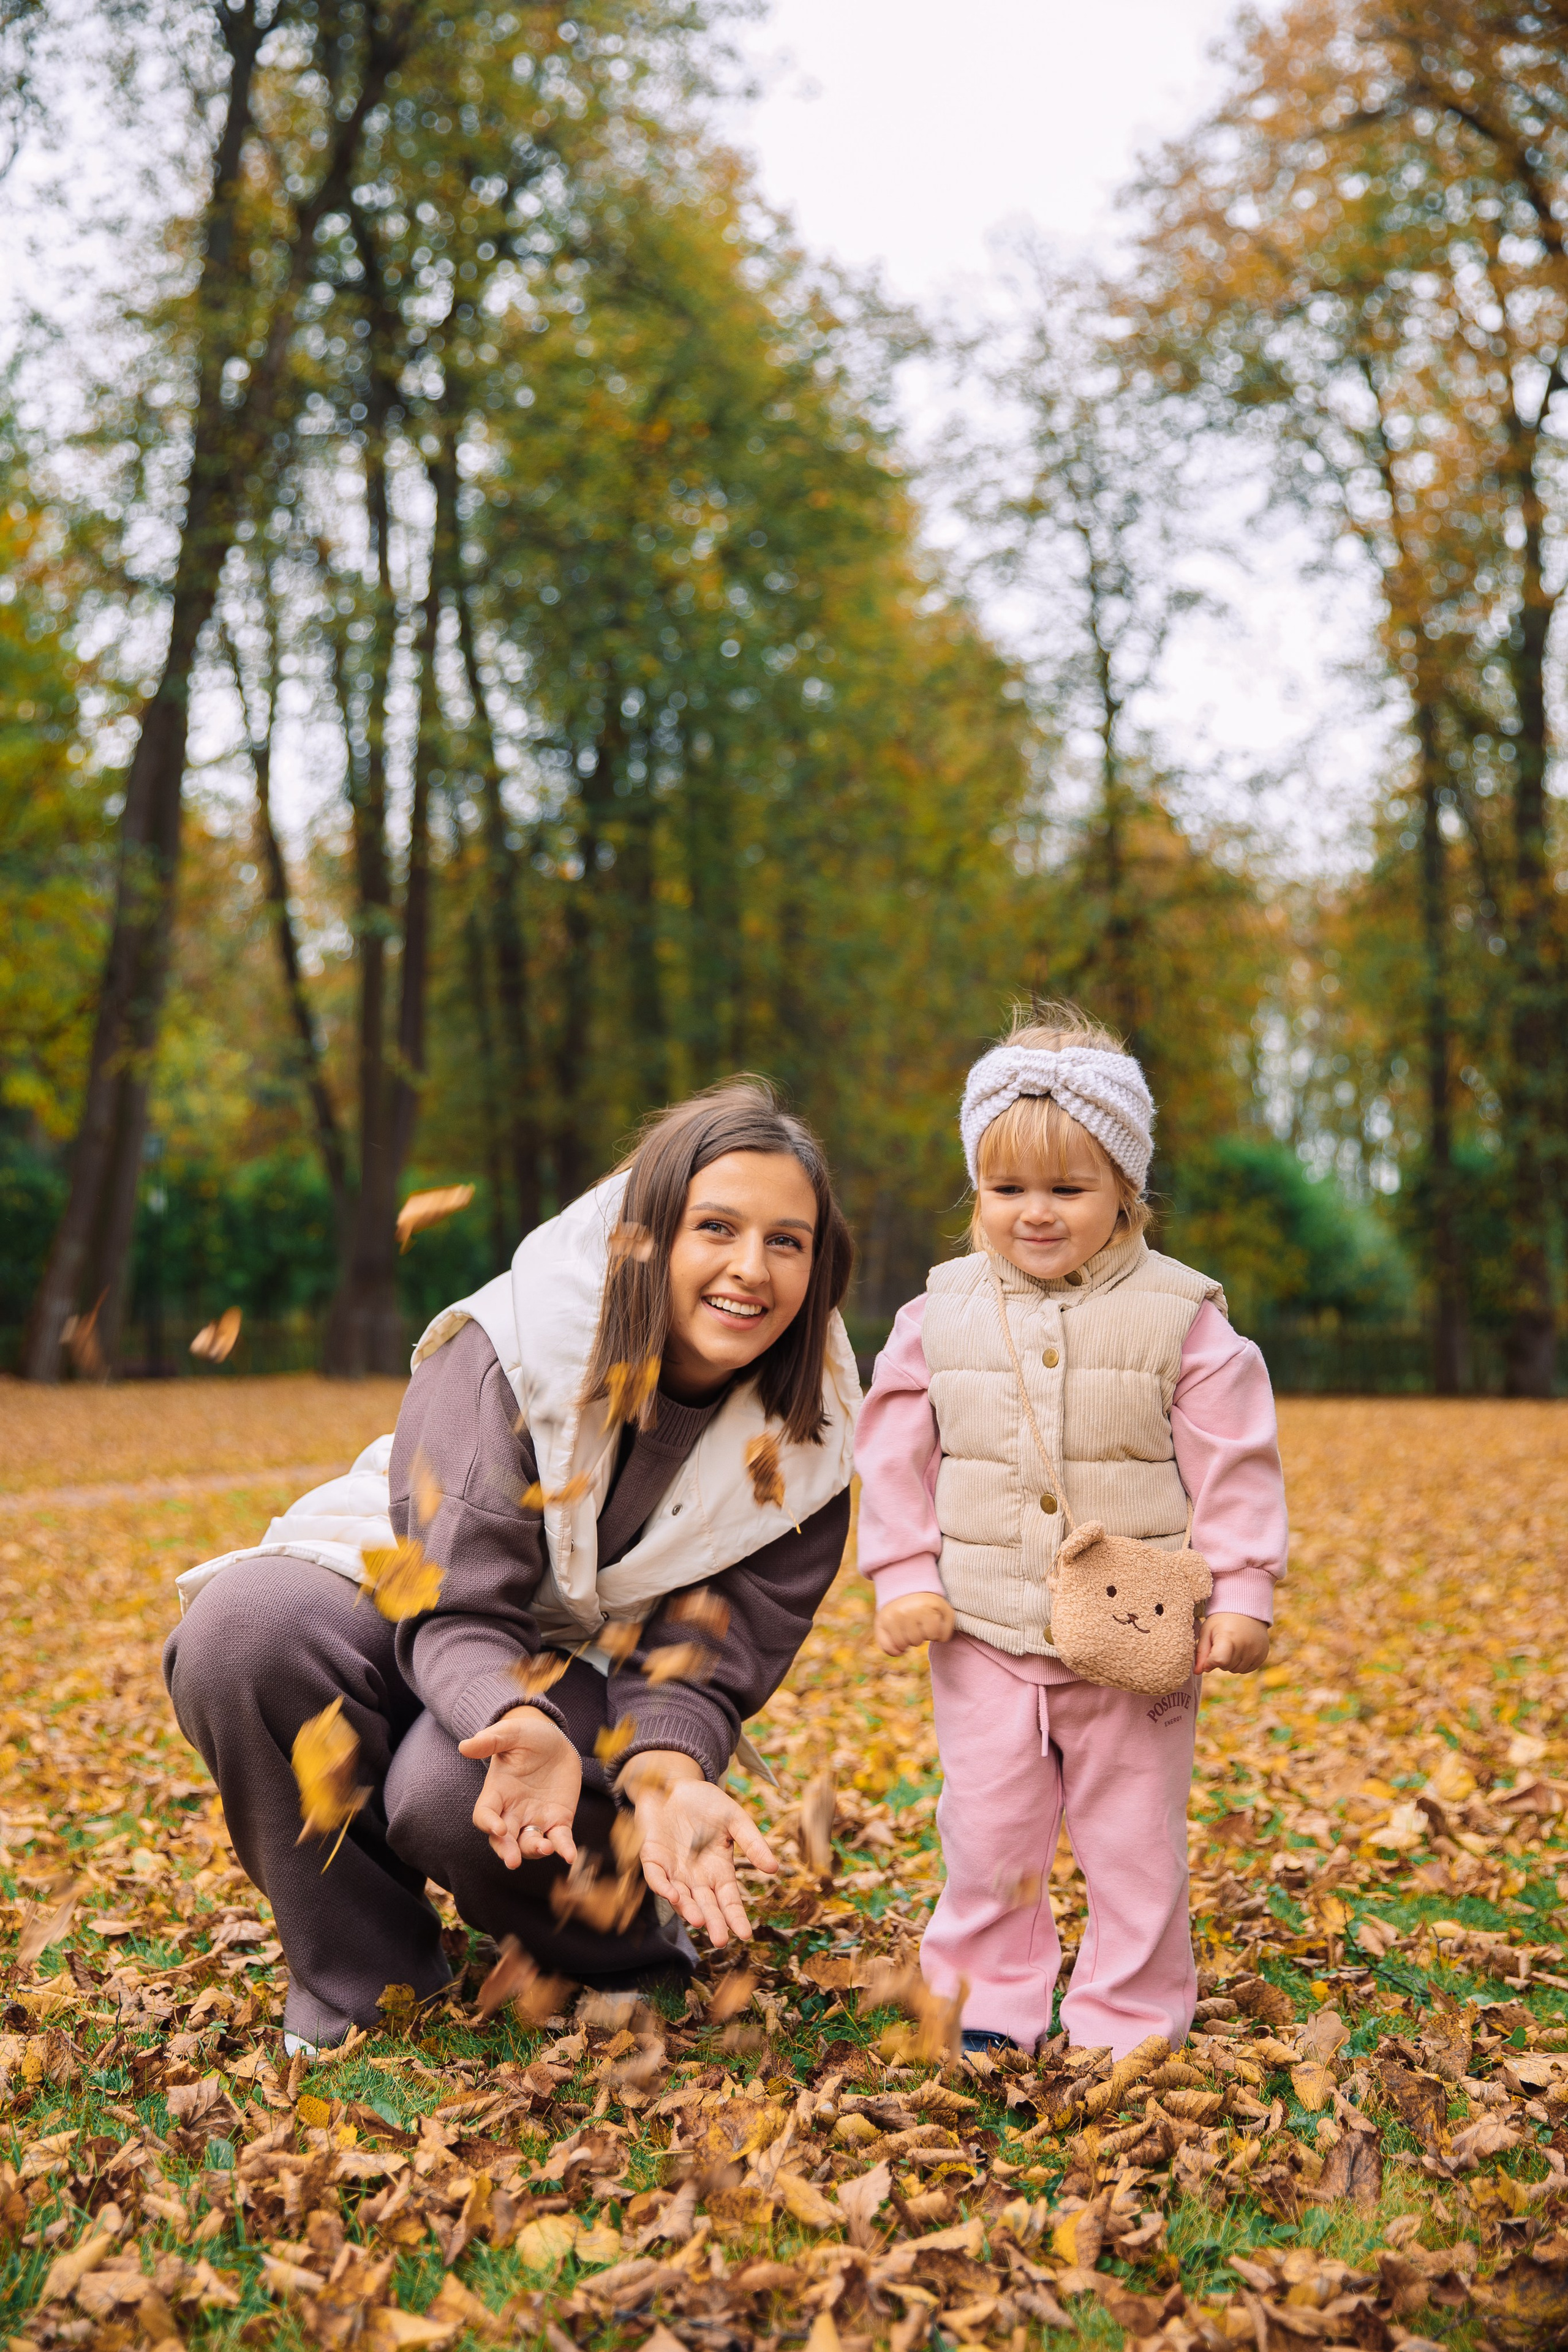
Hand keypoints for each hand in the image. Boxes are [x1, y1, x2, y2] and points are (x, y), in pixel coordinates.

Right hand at [459, 1705, 581, 1867]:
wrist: (554, 1741)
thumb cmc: (526, 1736)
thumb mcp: (510, 1733)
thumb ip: (490, 1741)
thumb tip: (464, 1746)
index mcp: (497, 1792)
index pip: (485, 1815)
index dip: (489, 1824)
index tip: (499, 1828)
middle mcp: (513, 1811)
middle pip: (503, 1839)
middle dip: (507, 1851)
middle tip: (513, 1861)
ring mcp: (536, 1818)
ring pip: (530, 1843)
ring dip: (535, 1850)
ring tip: (546, 1847)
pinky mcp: (559, 1820)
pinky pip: (560, 1839)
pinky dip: (564, 1848)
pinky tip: (570, 1856)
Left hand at [621, 1750, 776, 1947]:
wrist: (675, 1784)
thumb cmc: (707, 1803)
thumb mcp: (735, 1819)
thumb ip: (753, 1842)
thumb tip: (774, 1869)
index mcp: (719, 1870)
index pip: (729, 1900)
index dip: (736, 1917)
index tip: (745, 1934)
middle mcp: (696, 1877)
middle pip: (707, 1906)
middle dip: (713, 1923)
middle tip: (719, 1940)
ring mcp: (673, 1870)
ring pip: (681, 1898)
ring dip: (689, 1910)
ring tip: (699, 1921)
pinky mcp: (653, 1858)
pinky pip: (657, 1878)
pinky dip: (663, 1887)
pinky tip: (673, 1895)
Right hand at [874, 1592, 955, 1656]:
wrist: (906, 1587)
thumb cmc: (928, 1604)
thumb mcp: (944, 1611)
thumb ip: (947, 1629)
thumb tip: (937, 1640)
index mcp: (924, 1608)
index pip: (934, 1635)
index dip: (935, 1632)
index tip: (932, 1622)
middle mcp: (905, 1612)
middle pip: (917, 1641)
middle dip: (921, 1636)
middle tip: (919, 1625)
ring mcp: (891, 1618)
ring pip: (902, 1646)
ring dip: (908, 1642)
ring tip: (910, 1631)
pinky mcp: (880, 1623)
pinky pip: (887, 1648)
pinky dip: (895, 1651)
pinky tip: (901, 1646)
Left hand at [1195, 1612, 1270, 1675]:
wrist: (1245, 1609)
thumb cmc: (1221, 1620)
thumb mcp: (1207, 1631)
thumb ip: (1201, 1652)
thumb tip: (1197, 1672)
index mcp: (1228, 1637)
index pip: (1219, 1660)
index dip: (1210, 1661)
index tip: (1208, 1654)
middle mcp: (1245, 1645)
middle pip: (1226, 1667)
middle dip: (1220, 1659)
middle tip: (1222, 1643)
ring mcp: (1256, 1651)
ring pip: (1236, 1670)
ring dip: (1230, 1662)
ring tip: (1231, 1645)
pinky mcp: (1262, 1655)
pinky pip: (1247, 1670)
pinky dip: (1241, 1663)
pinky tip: (1240, 1649)